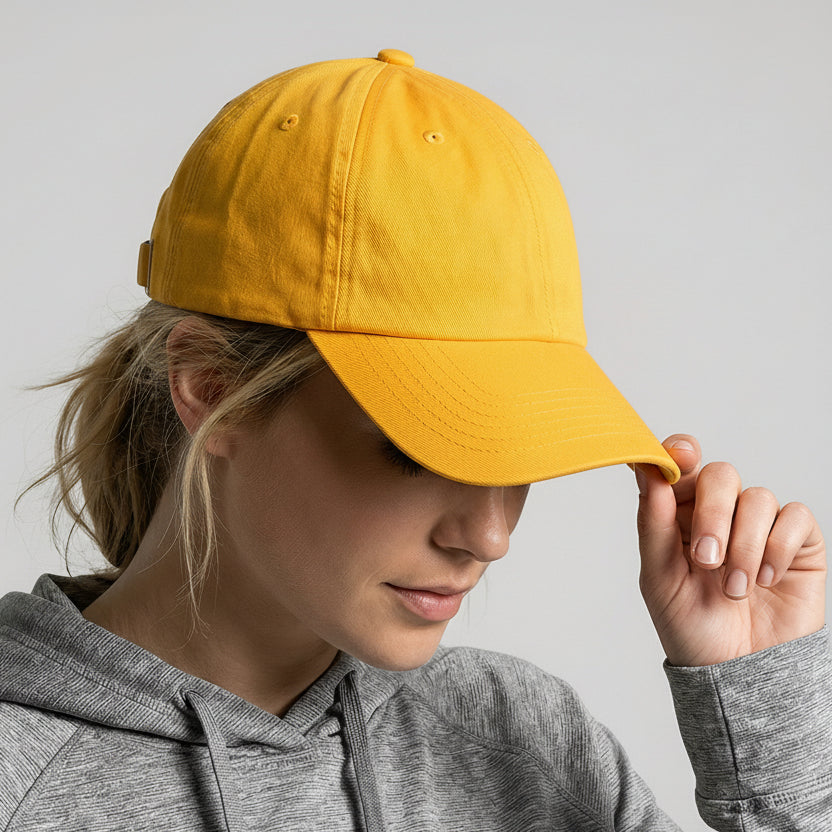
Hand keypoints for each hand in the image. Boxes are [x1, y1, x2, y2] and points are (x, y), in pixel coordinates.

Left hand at [633, 434, 825, 666]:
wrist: (737, 673)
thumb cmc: (691, 626)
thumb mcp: (659, 577)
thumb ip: (653, 523)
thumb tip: (647, 471)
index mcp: (679, 514)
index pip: (681, 465)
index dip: (679, 452)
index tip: (679, 456)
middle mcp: (720, 512)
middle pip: (720, 475)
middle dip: (712, 515)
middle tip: (707, 559)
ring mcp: (759, 525)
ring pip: (757, 497)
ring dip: (744, 545)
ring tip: (734, 588)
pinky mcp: (797, 542)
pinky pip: (794, 516)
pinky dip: (776, 548)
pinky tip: (765, 580)